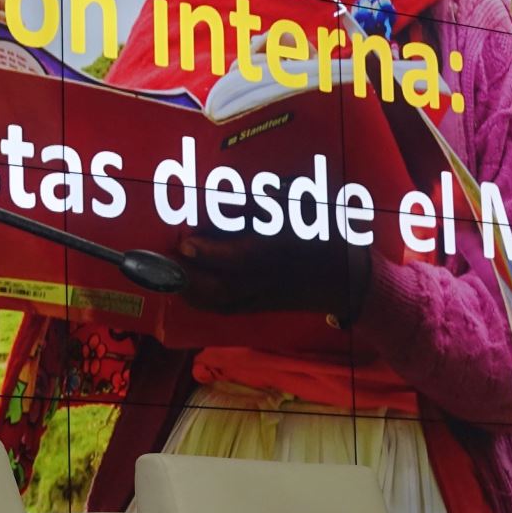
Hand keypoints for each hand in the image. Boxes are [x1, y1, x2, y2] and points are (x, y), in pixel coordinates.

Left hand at [176, 225, 371, 318]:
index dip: (210, 252)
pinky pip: (227, 309)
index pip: (242, 257)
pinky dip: (202, 300)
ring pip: (222, 302)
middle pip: (224, 288)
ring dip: (190, 289)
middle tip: (164, 258)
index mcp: (282, 250)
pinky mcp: (262, 307)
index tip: (185, 242)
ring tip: (166, 271)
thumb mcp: (296, 211)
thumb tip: (220, 203)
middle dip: (189, 276)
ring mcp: (265, 297)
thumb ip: (258, 207)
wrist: (348, 275)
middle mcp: (270, 279)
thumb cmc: (321, 232)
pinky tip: (184, 288)